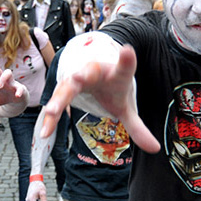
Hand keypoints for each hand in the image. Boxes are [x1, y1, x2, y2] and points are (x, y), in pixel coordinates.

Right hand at [41, 45, 159, 152]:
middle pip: (87, 73)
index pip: (124, 67)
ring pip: (66, 86)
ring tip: (51, 112)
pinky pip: (56, 101)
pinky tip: (46, 132)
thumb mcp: (125, 106)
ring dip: (58, 99)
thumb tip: (155, 149)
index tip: (128, 51)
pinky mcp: (64, 87)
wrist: (95, 73)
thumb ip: (137, 127)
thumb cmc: (111, 88)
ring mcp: (77, 78)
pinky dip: (51, 117)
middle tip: (76, 77)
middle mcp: (94, 72)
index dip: (127, 59)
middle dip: (81, 76)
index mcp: (115, 74)